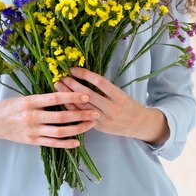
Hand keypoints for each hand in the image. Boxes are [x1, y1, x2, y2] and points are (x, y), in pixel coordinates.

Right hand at [0, 91, 98, 147]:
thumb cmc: (10, 107)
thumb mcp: (24, 98)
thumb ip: (41, 98)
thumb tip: (63, 92)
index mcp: (29, 102)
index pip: (54, 98)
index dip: (71, 97)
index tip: (85, 95)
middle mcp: (31, 117)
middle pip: (60, 117)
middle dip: (80, 115)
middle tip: (95, 112)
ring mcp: (32, 131)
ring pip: (59, 131)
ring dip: (77, 129)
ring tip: (90, 125)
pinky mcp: (32, 141)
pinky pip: (52, 143)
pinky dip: (66, 143)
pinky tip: (77, 142)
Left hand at [54, 67, 168, 144]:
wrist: (137, 124)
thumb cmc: (128, 104)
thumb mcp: (120, 92)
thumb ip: (104, 87)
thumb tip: (83, 74)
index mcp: (119, 97)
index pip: (99, 82)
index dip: (85, 74)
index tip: (73, 69)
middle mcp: (112, 109)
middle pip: (88, 95)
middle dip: (72, 85)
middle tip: (61, 77)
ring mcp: (104, 119)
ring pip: (82, 107)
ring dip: (68, 96)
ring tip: (58, 86)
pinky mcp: (98, 127)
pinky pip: (81, 116)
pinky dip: (71, 108)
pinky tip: (63, 100)